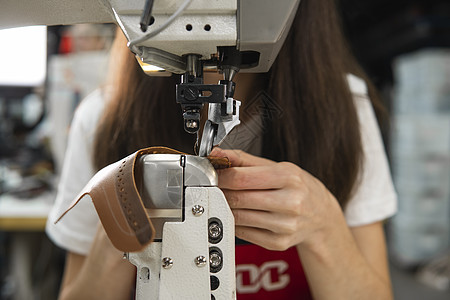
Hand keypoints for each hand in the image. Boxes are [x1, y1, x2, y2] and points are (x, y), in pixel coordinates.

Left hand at [211, 148, 345, 250]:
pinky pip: (243, 232)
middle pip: (238, 198)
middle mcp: (290, 202)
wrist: (321, 215)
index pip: (241, 178)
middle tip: (217, 187)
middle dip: (221, 192)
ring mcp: (285, 225)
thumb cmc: (297, 187)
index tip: (213, 174)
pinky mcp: (278, 242)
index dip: (221, 176)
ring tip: (230, 199)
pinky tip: (242, 213)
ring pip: (238, 217)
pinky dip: (236, 222)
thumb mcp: (276, 166)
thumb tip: (216, 154)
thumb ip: (243, 160)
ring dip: (227, 207)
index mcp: (289, 178)